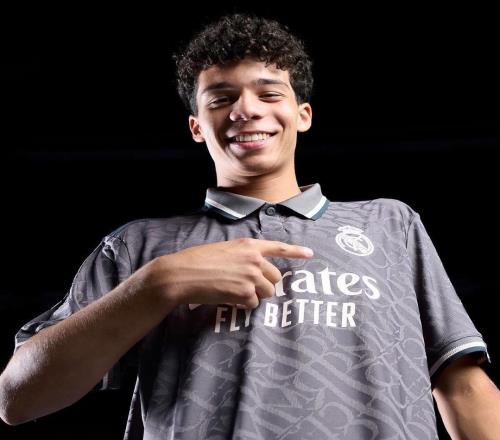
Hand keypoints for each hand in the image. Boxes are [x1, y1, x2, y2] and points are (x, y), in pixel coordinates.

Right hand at [148, 238, 313, 308]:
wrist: (181, 274)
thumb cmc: (197, 261)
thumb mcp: (224, 250)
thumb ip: (243, 257)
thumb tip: (253, 270)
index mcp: (248, 245)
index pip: (278, 247)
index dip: (296, 251)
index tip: (310, 254)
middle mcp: (254, 259)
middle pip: (275, 277)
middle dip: (266, 285)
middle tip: (248, 287)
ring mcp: (251, 276)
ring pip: (268, 292)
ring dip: (256, 296)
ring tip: (236, 292)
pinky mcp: (245, 293)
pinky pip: (254, 304)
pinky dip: (244, 305)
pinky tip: (229, 298)